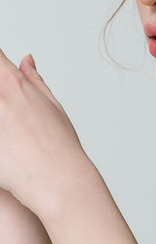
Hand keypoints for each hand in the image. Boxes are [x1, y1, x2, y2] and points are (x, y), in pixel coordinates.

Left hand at [0, 50, 89, 213]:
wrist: (59, 182)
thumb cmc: (60, 149)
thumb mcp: (52, 108)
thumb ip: (34, 81)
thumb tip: (26, 60)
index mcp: (12, 83)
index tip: (2, 79)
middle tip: (10, 117)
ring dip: (0, 117)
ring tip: (9, 132)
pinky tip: (6, 146)